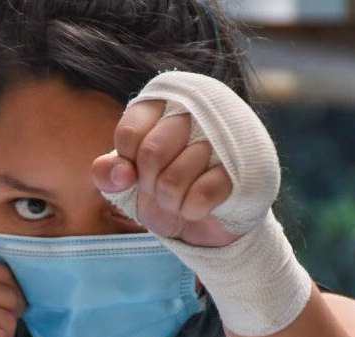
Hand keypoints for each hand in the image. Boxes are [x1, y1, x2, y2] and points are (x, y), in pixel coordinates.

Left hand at [92, 105, 236, 248]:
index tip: (139, 172)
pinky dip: (191, 210)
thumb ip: (108, 172)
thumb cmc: (167, 188)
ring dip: (170, 202)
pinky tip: (197, 207)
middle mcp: (199, 109)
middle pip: (151, 154)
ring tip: (180, 198)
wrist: (210, 217)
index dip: (128, 164)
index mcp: (166, 102)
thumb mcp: (129, 182)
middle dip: (149, 185)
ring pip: (175, 178)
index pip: (130, 133)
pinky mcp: (245, 167)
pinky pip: (202, 195)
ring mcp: (226, 136)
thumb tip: (120, 173)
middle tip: (162, 188)